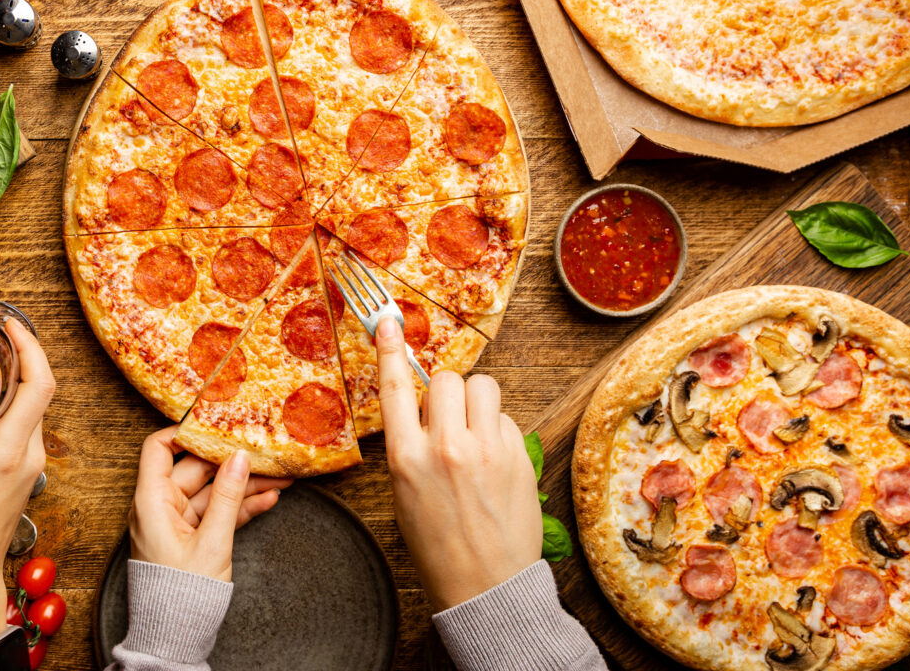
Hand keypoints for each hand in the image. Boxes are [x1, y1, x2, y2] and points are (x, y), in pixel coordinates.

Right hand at [0, 317, 54, 663]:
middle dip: (22, 353)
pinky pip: (27, 423)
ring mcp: (31, 464)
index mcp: (6, 452)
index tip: (9, 324)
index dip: (31, 346)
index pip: (39, 385)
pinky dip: (13, 400)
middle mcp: (28, 455)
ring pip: (35, 405)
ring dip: (19, 377)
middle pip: (41, 388)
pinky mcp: (25, 471)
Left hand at [128, 427, 290, 581]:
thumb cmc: (180, 595)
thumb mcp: (212, 542)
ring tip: (281, 475)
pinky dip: (240, 506)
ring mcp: (178, 522)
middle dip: (231, 461)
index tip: (216, 422)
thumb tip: (239, 458)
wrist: (175, 637)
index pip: (160, 448)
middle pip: (195, 469)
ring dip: (245, 485)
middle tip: (263, 449)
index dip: (185, 431)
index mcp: (152, 500)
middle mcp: (161, 506)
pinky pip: (217, 513)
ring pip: (213, 492)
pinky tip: (269, 498)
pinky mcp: (192, 538)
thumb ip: (227, 497)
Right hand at [377, 317, 540, 609]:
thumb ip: (413, 446)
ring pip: (483, 387)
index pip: (394, 389)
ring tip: (475, 432)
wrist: (485, 586)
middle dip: (447, 394)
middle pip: (446, 379)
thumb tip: (425, 410)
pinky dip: (500, 431)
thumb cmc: (439, 545)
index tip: (389, 323)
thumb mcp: (406, 493)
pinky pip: (508, 418)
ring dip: (477, 402)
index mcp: (407, 458)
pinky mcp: (519, 456)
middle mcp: (446, 447)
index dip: (390, 351)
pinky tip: (496, 461)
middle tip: (448, 420)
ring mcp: (487, 450)